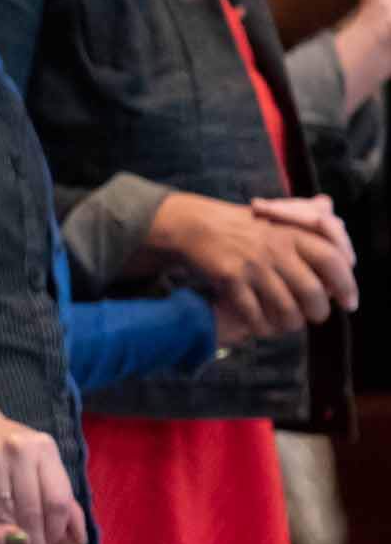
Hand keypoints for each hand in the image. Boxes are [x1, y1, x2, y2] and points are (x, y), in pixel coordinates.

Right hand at [0, 410, 82, 543]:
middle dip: (34, 542)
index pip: (57, 502)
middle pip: (31, 510)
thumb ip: (63, 501)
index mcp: (43, 448)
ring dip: (9, 539)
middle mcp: (17, 448)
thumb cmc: (13, 455)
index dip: (55, 532)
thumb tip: (79, 540)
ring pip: (3, 512)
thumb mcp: (42, 468)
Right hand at [148, 192, 353, 337]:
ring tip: (289, 323)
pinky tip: (262, 325)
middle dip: (319, 312)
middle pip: (312, 292)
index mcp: (292, 232)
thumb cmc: (241, 225)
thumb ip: (308, 218)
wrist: (194, 224)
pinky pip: (255, 315)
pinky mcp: (228, 278)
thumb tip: (334, 217)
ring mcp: (251, 264)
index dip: (347, 285)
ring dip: (291, 324)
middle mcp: (275, 247)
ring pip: (286, 309)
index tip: (349, 304)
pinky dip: (262, 327)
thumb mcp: (277, 216)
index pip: (332, 259)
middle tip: (315, 316)